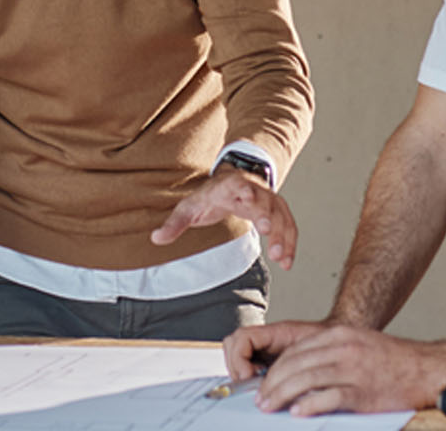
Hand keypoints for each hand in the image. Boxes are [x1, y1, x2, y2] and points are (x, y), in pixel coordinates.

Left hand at [150, 168, 297, 269]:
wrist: (231, 182)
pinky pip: (288, 226)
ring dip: (282, 235)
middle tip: (269, 233)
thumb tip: (156, 238)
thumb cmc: (209, 197)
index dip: (244, 189)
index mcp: (229, 187)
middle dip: (268, 215)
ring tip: (281, 258)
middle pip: (264, 200)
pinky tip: (287, 262)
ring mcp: (268, 200)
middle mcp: (252, 190)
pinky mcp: (276, 211)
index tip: (248, 196)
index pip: (238, 185)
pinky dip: (290, 242)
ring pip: (280, 215)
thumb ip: (174, 224)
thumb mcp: (189, 208)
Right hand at [221, 319, 326, 380]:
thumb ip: (296, 363)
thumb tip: (274, 380)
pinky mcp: (265, 356)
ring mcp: (264, 346)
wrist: (341, 340)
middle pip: (232, 344)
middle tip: (249, 381)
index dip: (240, 359)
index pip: (242, 338)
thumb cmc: (332, 343)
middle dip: (235, 364)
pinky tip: (261, 381)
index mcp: (277, 332)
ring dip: (238, 368)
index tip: (249, 376)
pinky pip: (244, 361)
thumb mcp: (315, 352)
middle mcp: (267, 337)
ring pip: (234, 352)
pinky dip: (245, 372)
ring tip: (256, 380)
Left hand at [246, 324, 436, 415]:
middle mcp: (344, 348)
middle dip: (273, 383)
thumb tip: (300, 372)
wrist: (427, 369)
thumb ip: (329, 354)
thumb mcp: (357, 344)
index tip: (264, 384)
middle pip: (295, 364)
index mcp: (340, 336)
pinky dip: (310, 405)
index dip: (274, 368)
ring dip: (283, 395)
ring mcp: (354, 369)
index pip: (295, 351)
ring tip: (272, 407)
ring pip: (306, 380)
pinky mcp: (363, 392)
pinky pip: (329, 397)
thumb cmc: (393, 361)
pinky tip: (298, 412)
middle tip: (262, 399)